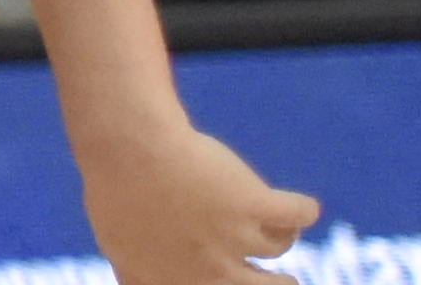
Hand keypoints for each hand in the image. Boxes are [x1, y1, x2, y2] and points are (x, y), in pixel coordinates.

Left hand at [74, 111, 313, 281]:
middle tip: (287, 280)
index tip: (253, 280)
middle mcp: (215, 272)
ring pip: (278, 244)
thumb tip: (136, 284)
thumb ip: (136, 275)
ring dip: (281, 234)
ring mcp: (237, 239)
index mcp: (181, 284)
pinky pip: (298, 213)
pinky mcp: (255, 206)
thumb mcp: (120, 247)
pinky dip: (303, 209)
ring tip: (281, 225)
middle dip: (281, 283)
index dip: (241, 282)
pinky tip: (305, 207)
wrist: (128, 148)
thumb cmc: (115, 190)